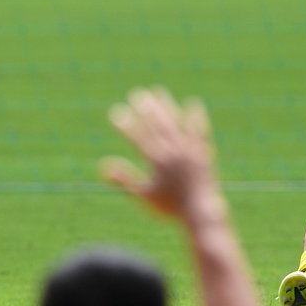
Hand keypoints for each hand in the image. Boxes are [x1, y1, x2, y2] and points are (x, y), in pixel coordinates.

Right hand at [101, 87, 217, 219]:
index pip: (137, 138)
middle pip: (156, 125)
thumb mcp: (143, 195)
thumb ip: (123, 179)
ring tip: (158, 92)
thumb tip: (102, 167)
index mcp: (156, 162)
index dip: (126, 125)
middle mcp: (172, 152)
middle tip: (136, 94)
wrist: (200, 213)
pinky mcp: (203, 153)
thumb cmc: (169, 207)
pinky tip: (192, 104)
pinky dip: (195, 117)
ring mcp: (189, 151)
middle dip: (145, 109)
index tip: (116, 112)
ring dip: (166, 107)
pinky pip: (199, 130)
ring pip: (175, 123)